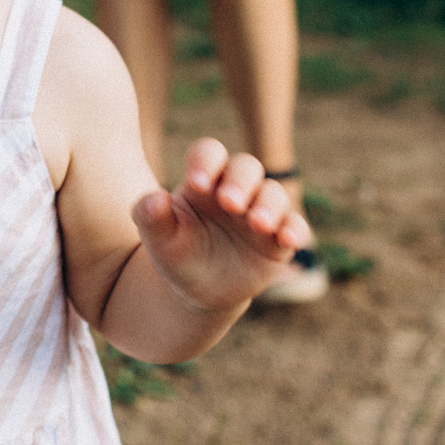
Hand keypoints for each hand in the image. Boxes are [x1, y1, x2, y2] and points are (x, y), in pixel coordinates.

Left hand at [130, 139, 312, 313]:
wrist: (198, 290)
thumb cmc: (176, 253)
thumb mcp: (158, 239)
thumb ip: (149, 216)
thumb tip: (154, 197)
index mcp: (203, 180)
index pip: (209, 153)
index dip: (205, 162)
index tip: (195, 185)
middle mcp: (235, 188)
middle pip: (246, 167)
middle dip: (241, 181)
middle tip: (230, 203)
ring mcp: (260, 210)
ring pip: (273, 193)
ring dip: (269, 204)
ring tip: (258, 223)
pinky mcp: (279, 237)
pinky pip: (295, 225)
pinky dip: (295, 229)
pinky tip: (289, 240)